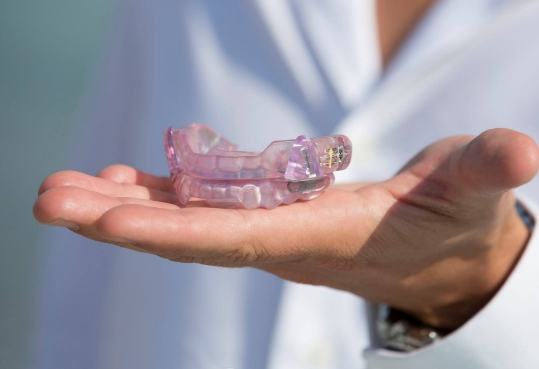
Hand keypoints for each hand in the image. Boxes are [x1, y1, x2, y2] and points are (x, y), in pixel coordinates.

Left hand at [34, 128, 538, 329]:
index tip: (109, 221)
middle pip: (188, 233)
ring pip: (183, 218)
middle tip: (47, 200)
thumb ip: (486, 171)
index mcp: (320, 236)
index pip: (237, 239)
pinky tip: (121, 180)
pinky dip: (157, 194)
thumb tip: (523, 150)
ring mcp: (267, 227)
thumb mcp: (476, 190)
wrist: (441, 253)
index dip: (177, 230)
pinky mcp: (267, 213)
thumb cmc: (456, 221)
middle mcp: (281, 239)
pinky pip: (201, 204)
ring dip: (120, 204)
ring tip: (60, 189)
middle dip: (117, 219)